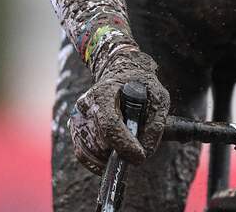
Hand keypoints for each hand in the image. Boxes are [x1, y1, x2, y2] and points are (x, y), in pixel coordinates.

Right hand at [69, 47, 169, 173]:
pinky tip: (110, 161)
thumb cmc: (142, 85)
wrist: (122, 72)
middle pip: (99, 140)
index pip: (110, 124)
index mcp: (104, 91)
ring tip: (126, 154)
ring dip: (108, 159)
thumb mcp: (159, 97)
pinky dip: (96, 163)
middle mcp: (86, 103)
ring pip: (88, 150)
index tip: (140, 156)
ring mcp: (78, 116)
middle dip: (119, 153)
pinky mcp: (76, 127)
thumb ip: (156, 124)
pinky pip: (81, 153)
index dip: (124, 144)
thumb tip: (146, 152)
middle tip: (136, 157)